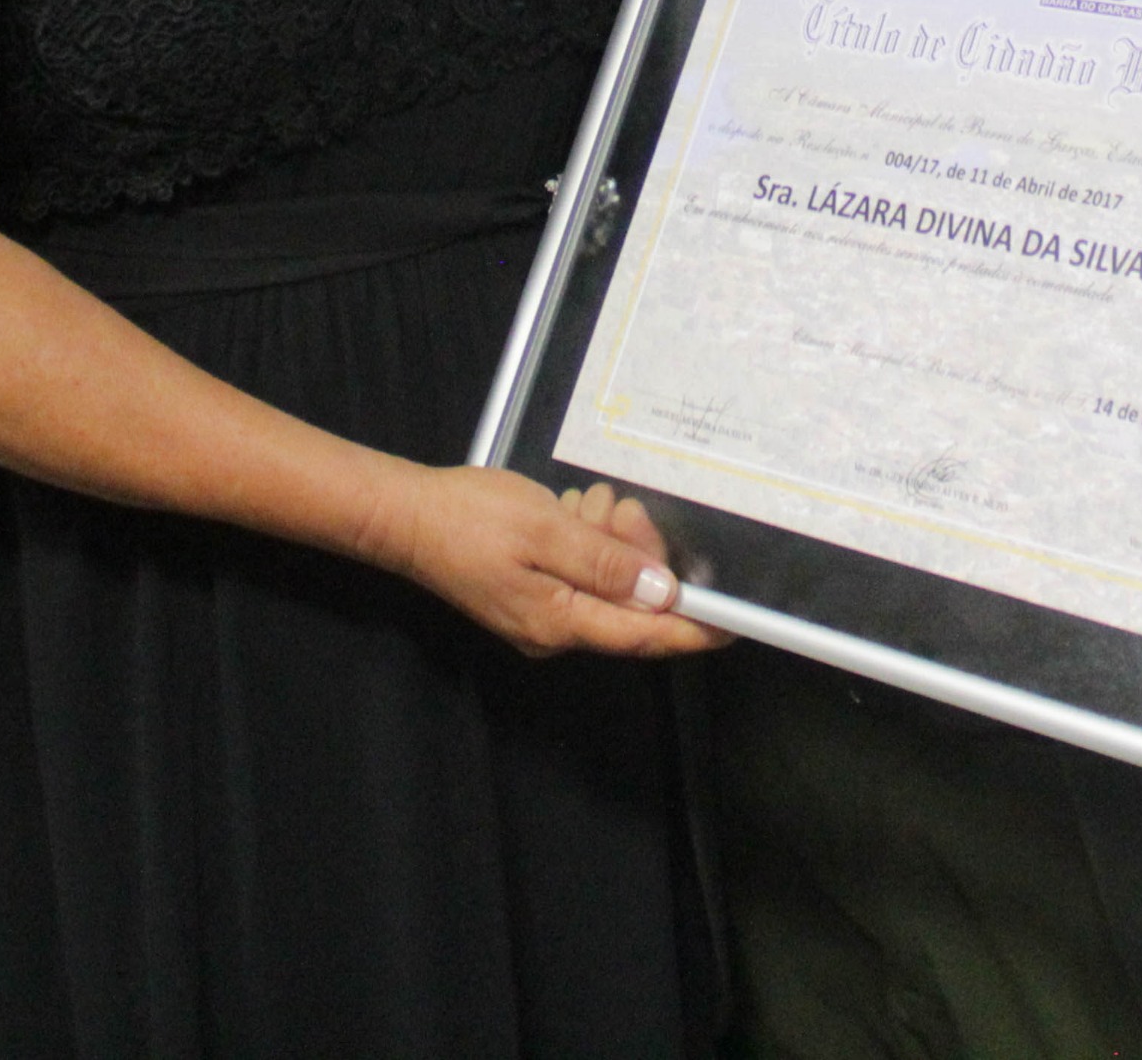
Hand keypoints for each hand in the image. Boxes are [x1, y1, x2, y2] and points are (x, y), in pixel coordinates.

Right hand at [367, 462, 728, 659]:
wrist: (404, 517)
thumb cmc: (469, 519)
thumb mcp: (546, 530)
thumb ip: (606, 564)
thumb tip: (662, 595)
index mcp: (562, 622)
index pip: (646, 636)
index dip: (695, 629)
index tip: (737, 621)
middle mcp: (556, 632)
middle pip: (630, 604)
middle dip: (639, 554)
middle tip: (618, 508)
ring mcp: (543, 617)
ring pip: (609, 584)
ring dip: (610, 541)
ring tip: (583, 505)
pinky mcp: (533, 596)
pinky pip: (583, 576)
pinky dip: (587, 543)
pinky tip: (571, 513)